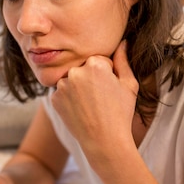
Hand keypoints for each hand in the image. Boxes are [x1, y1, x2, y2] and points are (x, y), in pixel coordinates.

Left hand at [50, 41, 138, 163]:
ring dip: (78, 88)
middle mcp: (76, 71)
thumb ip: (123, 60)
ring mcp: (62, 86)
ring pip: (71, 80)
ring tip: (90, 106)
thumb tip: (122, 41)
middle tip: (100, 99)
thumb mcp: (129, 85)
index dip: (107, 74)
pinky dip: (69, 99)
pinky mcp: (54, 98)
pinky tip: (80, 111)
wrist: (104, 142)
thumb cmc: (121, 113)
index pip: (99, 60)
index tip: (110, 89)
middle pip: (84, 68)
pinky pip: (62, 92)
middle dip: (91, 79)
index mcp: (95, 64)